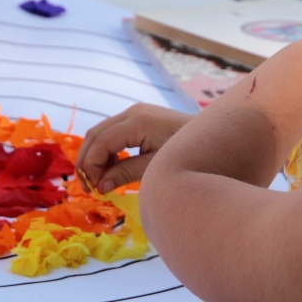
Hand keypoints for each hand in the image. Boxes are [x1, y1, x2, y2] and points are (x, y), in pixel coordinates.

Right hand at [76, 104, 191, 193]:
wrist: (214, 138)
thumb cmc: (188, 154)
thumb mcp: (155, 168)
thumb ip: (125, 174)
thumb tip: (99, 186)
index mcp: (137, 122)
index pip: (100, 143)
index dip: (91, 166)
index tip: (94, 189)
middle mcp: (132, 112)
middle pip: (95, 134)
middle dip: (87, 161)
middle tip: (88, 187)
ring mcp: (136, 112)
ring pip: (101, 132)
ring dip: (95, 156)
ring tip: (99, 180)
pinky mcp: (140, 117)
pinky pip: (113, 132)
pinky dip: (106, 150)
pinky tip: (112, 168)